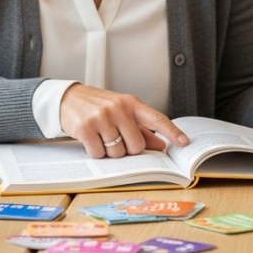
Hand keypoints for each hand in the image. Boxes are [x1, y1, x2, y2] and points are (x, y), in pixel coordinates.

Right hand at [59, 84, 188, 158]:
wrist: (67, 98)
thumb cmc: (99, 107)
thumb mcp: (121, 112)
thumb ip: (141, 129)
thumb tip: (161, 145)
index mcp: (131, 103)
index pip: (156, 119)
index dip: (172, 132)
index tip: (185, 143)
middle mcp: (118, 108)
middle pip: (136, 145)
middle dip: (128, 149)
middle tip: (116, 139)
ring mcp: (101, 117)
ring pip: (117, 152)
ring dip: (110, 151)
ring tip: (101, 137)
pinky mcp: (85, 127)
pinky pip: (99, 154)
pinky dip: (96, 152)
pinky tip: (91, 140)